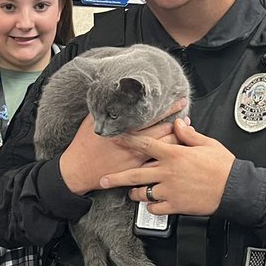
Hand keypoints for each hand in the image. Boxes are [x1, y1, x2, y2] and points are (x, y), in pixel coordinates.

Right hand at [57, 98, 187, 194]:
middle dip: (178, 123)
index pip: (152, 115)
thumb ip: (106, 109)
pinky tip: (174, 154)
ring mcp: (136, 158)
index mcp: (124, 128)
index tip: (179, 102)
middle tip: (187, 118)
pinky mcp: (135, 170)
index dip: (168, 109)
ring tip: (185, 134)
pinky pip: (156, 163)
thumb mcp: (92, 121)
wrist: (78, 170)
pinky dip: (166, 157)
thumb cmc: (84, 145)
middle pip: (163, 131)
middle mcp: (133, 143)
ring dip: (176, 140)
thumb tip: (112, 95)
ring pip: (163, 148)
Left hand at [100, 119, 235, 216]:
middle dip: (116, 177)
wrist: (234, 189)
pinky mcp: (175, 205)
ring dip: (135, 192)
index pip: (145, 146)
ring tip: (132, 192)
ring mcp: (170, 191)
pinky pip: (154, 208)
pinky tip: (152, 203)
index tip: (114, 140)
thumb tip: (177, 124)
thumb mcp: (207, 144)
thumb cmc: (223, 166)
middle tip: (103, 179)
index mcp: (174, 155)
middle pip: (135, 174)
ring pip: (142, 193)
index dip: (127, 142)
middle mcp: (168, 173)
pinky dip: (151, 206)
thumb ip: (188, 134)